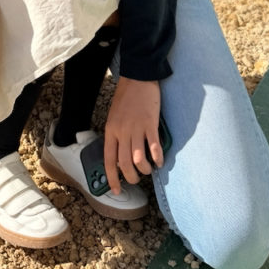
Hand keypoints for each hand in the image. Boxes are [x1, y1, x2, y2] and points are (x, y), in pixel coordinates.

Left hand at [104, 77, 161, 193]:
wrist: (138, 78)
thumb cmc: (126, 97)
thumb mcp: (114, 117)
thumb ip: (117, 135)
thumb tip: (122, 156)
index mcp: (111, 130)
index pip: (109, 160)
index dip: (112, 178)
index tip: (116, 190)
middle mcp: (122, 132)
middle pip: (125, 164)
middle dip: (131, 178)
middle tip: (137, 180)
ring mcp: (137, 128)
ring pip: (139, 160)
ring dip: (145, 170)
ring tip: (149, 170)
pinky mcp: (151, 124)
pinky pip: (154, 148)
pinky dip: (158, 159)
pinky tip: (160, 161)